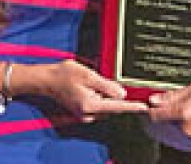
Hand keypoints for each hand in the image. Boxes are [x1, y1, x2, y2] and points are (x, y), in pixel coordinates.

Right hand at [33, 60, 147, 121]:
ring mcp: (84, 114)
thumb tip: (122, 94)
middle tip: (102, 80)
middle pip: (111, 106)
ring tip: (90, 82)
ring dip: (104, 95)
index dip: (132, 106)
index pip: (117, 106)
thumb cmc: (64, 75)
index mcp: (91, 105)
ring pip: (104, 105)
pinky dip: (97, 96)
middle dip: (112, 95)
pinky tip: (87, 86)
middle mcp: (88, 114)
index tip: (144, 108)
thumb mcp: (88, 75)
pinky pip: (96, 105)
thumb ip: (107, 86)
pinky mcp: (82, 111)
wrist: (45, 79)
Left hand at [147, 83, 190, 143]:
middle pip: (165, 124)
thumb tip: (156, 99)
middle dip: (166, 116)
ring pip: (176, 131)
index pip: (157, 115)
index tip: (145, 107)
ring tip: (189, 112)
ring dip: (176, 123)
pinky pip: (187, 136)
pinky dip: (187, 129)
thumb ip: (172, 96)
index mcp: (184, 112)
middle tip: (173, 107)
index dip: (150, 110)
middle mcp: (188, 128)